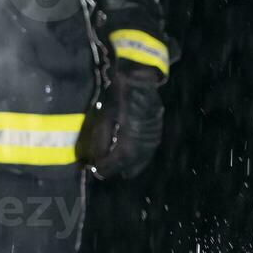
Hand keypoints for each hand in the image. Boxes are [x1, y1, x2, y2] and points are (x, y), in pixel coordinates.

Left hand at [78, 63, 164, 177]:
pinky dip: (138, 156)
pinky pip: (147, 150)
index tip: (95, 172)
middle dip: (117, 168)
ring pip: (141, 158)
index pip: (118, 162)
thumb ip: (100, 140)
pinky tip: (130, 155)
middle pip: (131, 163)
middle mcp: (145, 143)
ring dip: (129, 164)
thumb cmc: (116, 97)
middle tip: (104, 171)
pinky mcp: (156, 132)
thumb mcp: (103, 118)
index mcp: (131, 141)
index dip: (106, 168)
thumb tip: (96, 158)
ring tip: (118, 168)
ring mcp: (153, 138)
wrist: (138, 81)